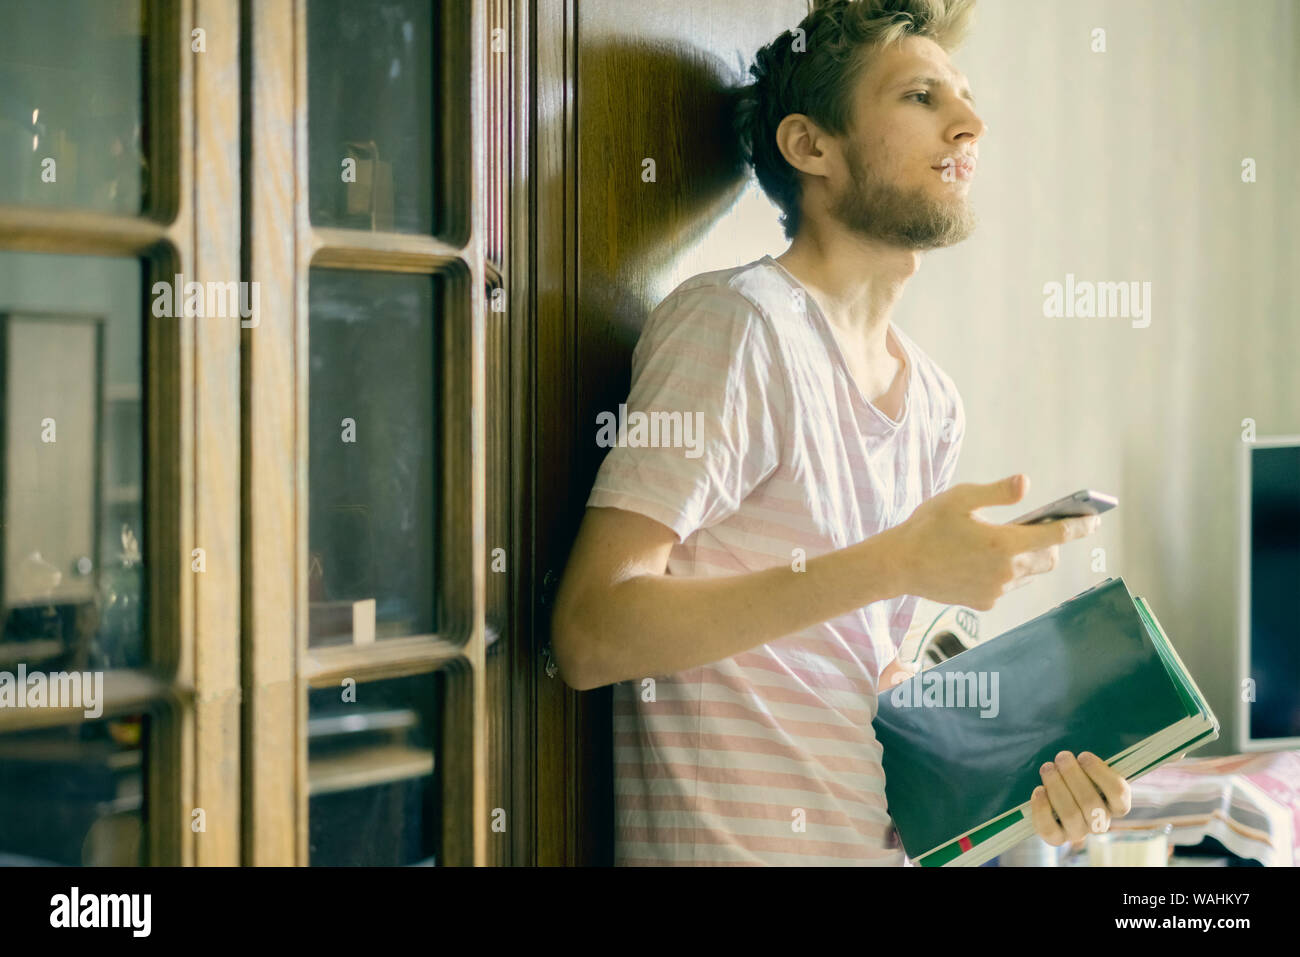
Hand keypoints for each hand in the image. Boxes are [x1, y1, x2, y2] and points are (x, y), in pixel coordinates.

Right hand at [891, 474, 1100, 610]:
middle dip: (1051, 543)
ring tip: (1008, 543)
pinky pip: (1007, 586)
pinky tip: (983, 561)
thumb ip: (997, 493)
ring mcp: (996, 590)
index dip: (1080, 525)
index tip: (1094, 519)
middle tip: (1042, 527)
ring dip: (1027, 558)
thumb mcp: (960, 499)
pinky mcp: (983, 602)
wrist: (898, 566)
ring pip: (1028, 574)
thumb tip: (1027, 484)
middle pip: (1048, 558)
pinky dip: (1005, 573)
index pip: (1056, 534)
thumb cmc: (927, 527)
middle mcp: (1006, 571)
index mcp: (1004, 543)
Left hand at [1029, 750, 1132, 849]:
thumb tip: (1082, 730)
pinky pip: (1049, 829)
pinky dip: (1042, 809)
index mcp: (1116, 803)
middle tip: (1061, 756)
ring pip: (1071, 815)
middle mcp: (1099, 821)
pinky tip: (1038, 790)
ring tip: (1047, 768)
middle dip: (1074, 776)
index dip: (1101, 774)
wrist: (1053, 794)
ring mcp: (1078, 832)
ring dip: (1057, 788)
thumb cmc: (1074, 773)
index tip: (1084, 755)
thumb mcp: (1086, 765)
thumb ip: (1089, 758)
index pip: (1119, 793)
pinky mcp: (1056, 838)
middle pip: (1092, 804)